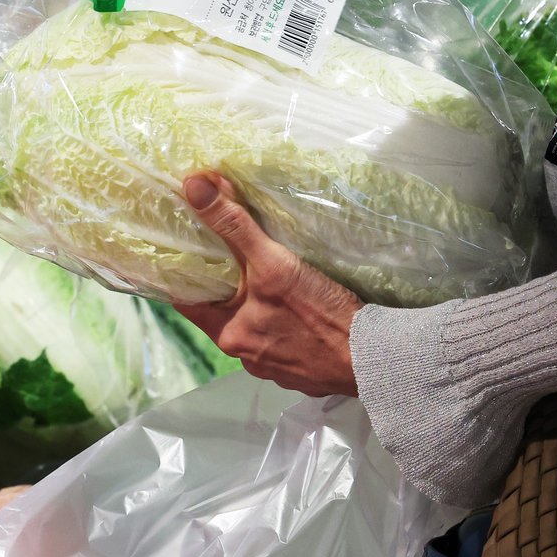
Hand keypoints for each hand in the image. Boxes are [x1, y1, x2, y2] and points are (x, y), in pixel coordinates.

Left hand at [175, 172, 361, 397]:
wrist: (372, 359)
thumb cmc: (319, 314)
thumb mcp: (273, 264)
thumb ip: (233, 226)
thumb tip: (194, 186)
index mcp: (228, 335)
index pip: (188, 301)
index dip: (184, 272)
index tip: (187, 246)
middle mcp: (245, 356)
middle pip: (222, 313)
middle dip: (226, 284)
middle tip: (232, 250)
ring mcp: (275, 366)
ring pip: (254, 327)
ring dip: (257, 305)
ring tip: (268, 273)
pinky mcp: (302, 370)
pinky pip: (283, 340)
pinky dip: (285, 322)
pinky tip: (300, 305)